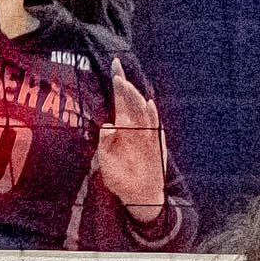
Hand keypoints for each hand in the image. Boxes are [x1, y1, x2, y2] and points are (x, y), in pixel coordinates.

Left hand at [97, 59, 167, 221]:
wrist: (138, 196)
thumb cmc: (119, 177)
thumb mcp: (104, 160)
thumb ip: (105, 142)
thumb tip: (110, 124)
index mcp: (122, 128)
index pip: (120, 100)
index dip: (118, 82)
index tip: (115, 64)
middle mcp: (134, 127)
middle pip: (130, 101)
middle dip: (124, 85)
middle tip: (117, 72)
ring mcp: (145, 135)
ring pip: (141, 111)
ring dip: (133, 97)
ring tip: (124, 85)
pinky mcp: (154, 145)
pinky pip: (154, 127)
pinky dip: (151, 116)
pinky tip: (148, 105)